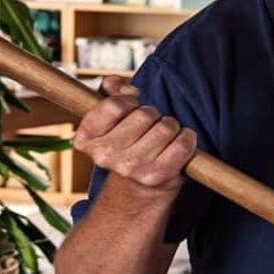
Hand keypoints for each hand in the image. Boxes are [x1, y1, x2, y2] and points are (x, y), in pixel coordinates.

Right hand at [73, 75, 195, 192]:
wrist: (137, 190)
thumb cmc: (127, 146)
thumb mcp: (113, 120)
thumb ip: (112, 95)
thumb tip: (113, 83)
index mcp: (87, 139)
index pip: (114, 105)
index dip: (129, 100)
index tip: (132, 107)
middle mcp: (105, 156)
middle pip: (144, 114)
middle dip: (152, 114)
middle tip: (150, 126)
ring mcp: (130, 167)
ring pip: (165, 127)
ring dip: (170, 127)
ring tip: (163, 137)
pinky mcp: (156, 176)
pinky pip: (182, 144)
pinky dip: (187, 139)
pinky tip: (179, 143)